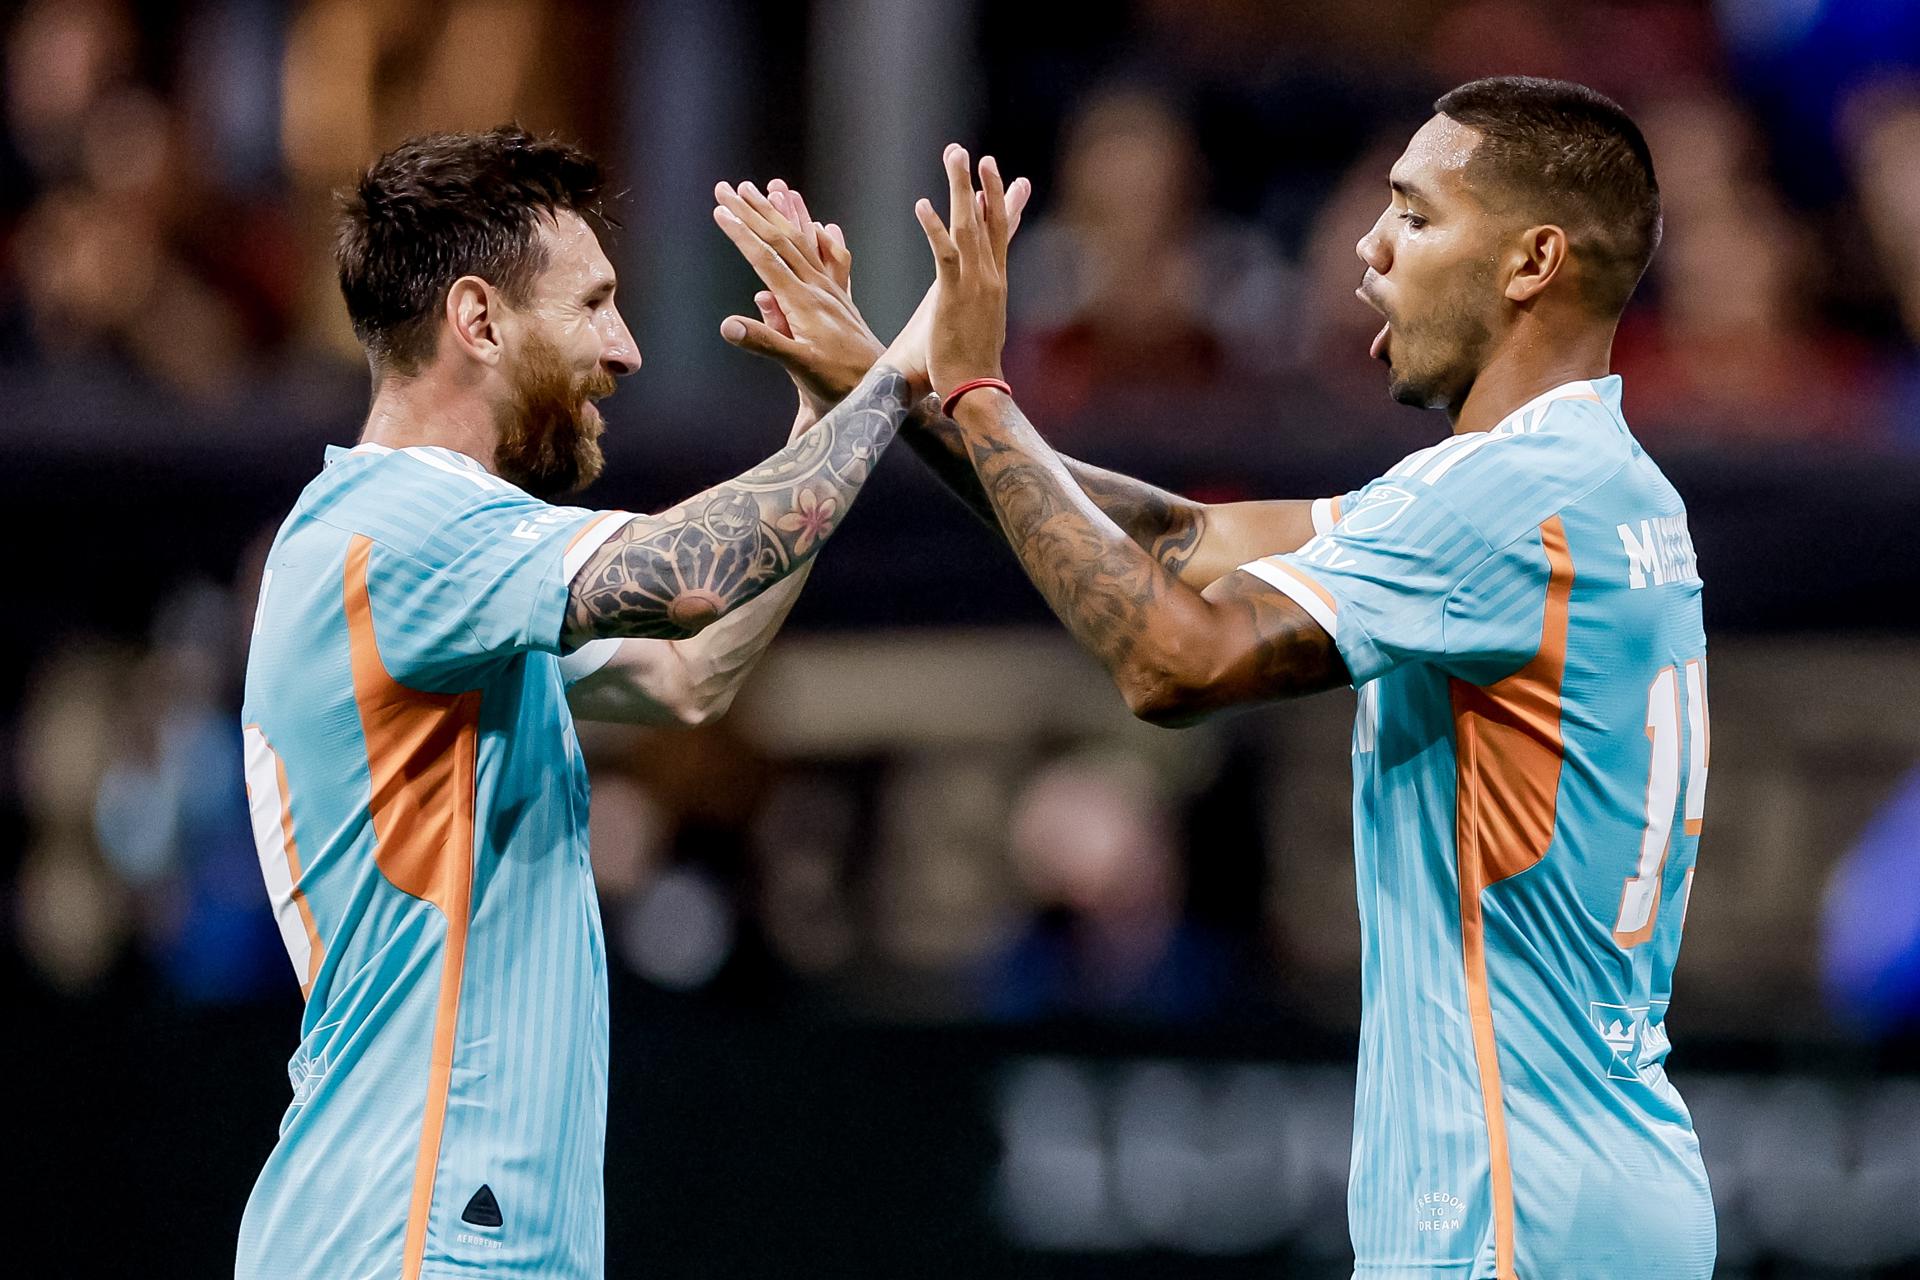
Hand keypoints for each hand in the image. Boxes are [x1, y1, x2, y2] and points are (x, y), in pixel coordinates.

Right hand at [713, 179, 883, 418]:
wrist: (880, 390)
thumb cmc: (837, 384)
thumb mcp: (798, 366)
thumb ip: (765, 342)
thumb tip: (727, 325)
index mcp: (802, 302)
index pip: (765, 258)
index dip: (741, 233)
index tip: (720, 209)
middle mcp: (818, 289)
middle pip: (781, 240)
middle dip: (753, 212)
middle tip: (728, 187)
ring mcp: (832, 291)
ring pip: (804, 242)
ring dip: (782, 215)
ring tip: (769, 189)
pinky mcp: (842, 299)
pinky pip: (833, 259)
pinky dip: (823, 239)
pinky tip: (822, 227)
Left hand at [912, 146, 1013, 399]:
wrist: (976, 391)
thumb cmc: (972, 365)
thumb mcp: (980, 325)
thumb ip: (979, 303)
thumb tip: (979, 296)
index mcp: (995, 283)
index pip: (1000, 233)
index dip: (999, 201)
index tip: (998, 173)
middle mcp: (990, 278)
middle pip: (989, 221)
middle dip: (983, 183)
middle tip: (974, 154)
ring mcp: (975, 285)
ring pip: (969, 227)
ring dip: (962, 189)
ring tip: (955, 156)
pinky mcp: (952, 297)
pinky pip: (944, 254)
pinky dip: (934, 228)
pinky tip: (923, 204)